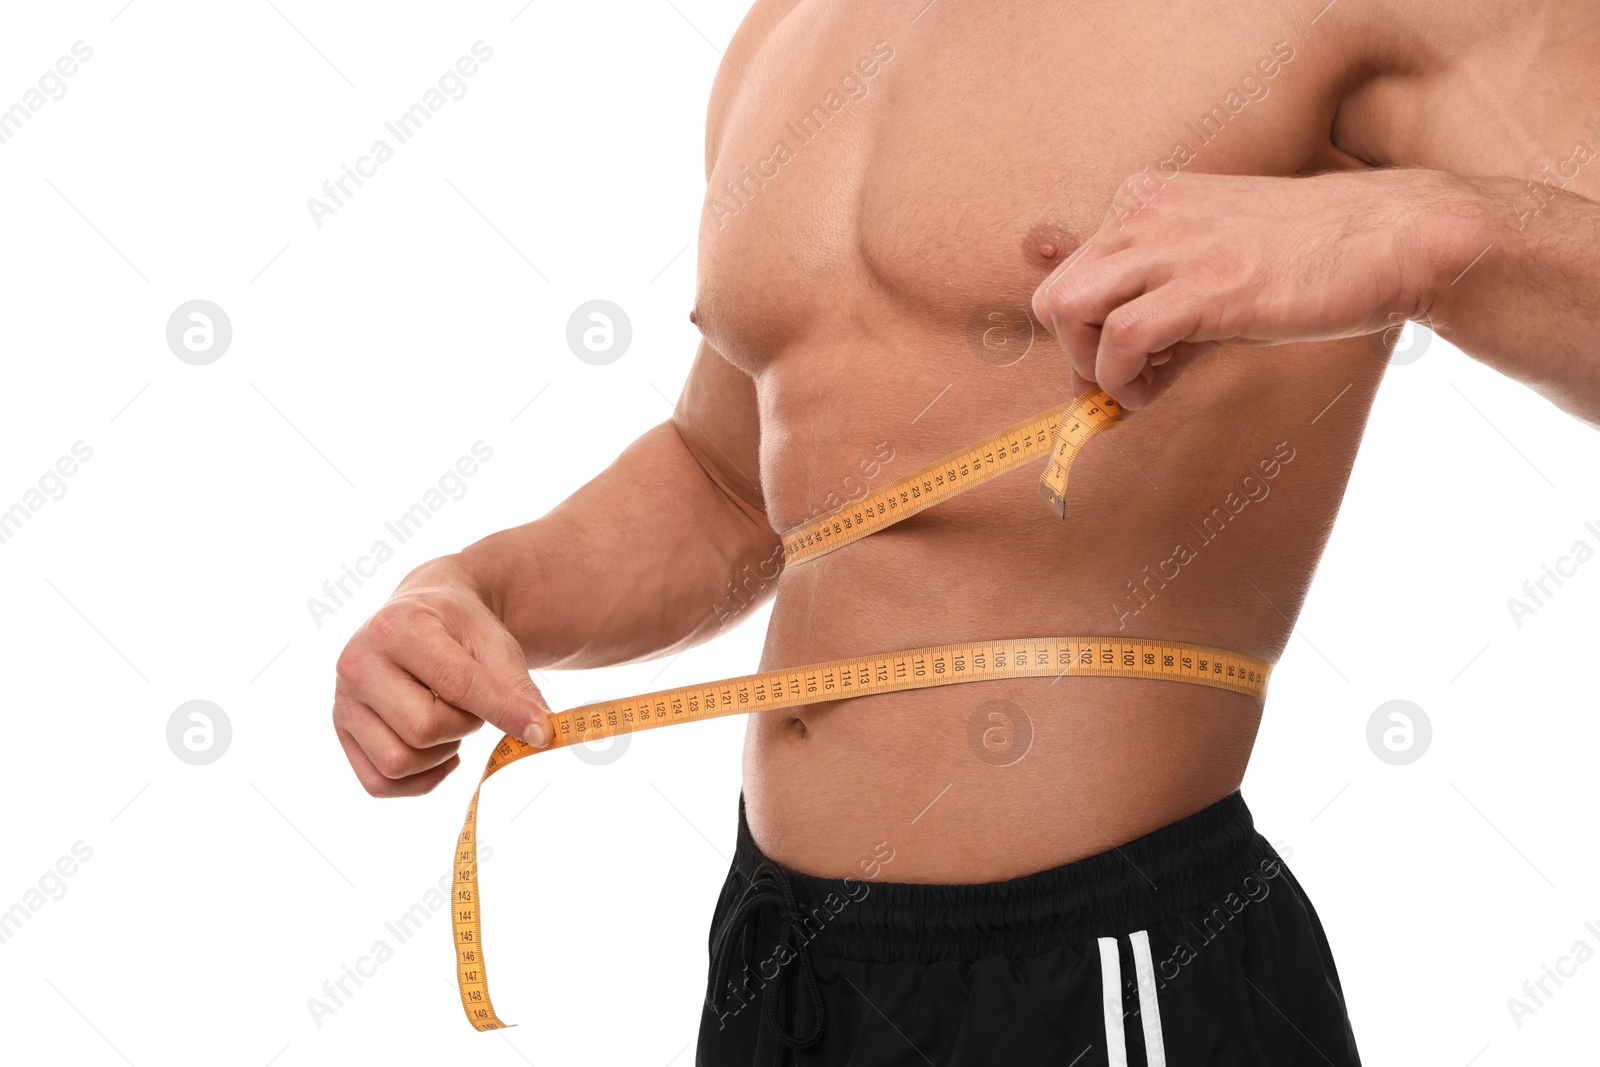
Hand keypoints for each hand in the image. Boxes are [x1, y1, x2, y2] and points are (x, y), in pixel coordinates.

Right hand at [332, 556, 553, 796]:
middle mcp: (357, 662)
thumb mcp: (494, 641)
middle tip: (471, 705)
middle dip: (464, 725)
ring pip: (399, 761)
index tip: (542, 732)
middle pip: (423, 730)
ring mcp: (342, 699)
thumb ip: (517, 687)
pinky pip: (379, 783)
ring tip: (448, 717)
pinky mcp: (341, 730)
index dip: (503, 711)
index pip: (456, 684)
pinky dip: (419, 780)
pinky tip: (437, 750)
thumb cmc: (460, 628)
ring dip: (441, 752)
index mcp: (397, 627)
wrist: (421, 616)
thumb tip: (543, 733)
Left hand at [1032, 168, 1463, 409]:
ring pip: (1070, 311)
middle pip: (1055, 295)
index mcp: (1147, 199)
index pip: (1070, 273)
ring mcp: (1172, 246)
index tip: (1117, 368)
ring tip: (1143, 388)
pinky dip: (1122, 381)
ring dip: (1094, 370)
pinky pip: (1119, 338)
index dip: (1082, 334)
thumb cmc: (1311, 258)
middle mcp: (1147, 213)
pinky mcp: (1203, 288)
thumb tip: (1108, 370)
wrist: (1394, 238)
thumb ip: (1159, 300)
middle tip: (1120, 387)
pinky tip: (1155, 391)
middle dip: (1075, 355)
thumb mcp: (1215, 263)